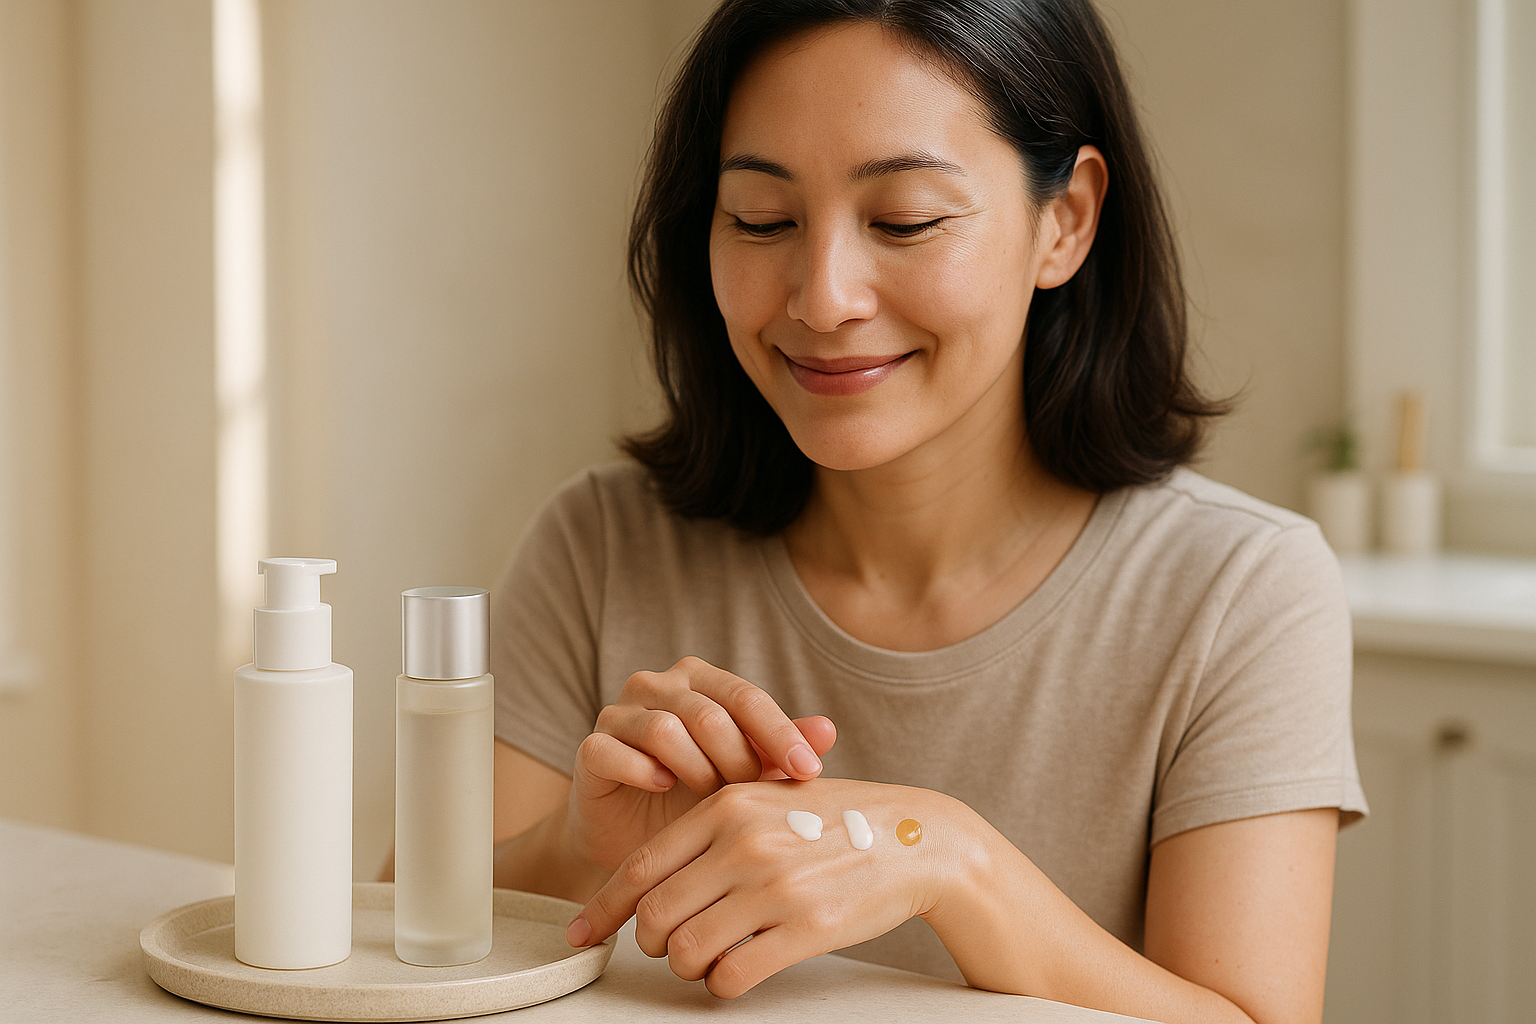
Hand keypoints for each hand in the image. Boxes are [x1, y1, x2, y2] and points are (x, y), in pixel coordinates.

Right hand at [565, 657, 836, 871]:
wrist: (635, 840)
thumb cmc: (697, 798)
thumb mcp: (747, 775)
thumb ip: (781, 750)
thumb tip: (828, 730)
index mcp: (700, 680)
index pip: (746, 697)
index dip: (780, 733)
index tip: (809, 772)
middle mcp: (656, 685)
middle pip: (707, 712)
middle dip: (737, 759)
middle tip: (751, 797)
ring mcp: (618, 713)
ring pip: (664, 728)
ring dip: (695, 770)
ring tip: (708, 800)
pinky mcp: (591, 748)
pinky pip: (615, 751)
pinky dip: (644, 772)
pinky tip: (662, 789)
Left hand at [567, 778, 956, 997]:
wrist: (918, 839)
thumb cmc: (840, 820)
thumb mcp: (771, 795)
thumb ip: (714, 821)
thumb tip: (652, 872)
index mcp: (727, 806)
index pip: (641, 867)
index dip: (602, 909)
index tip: (581, 934)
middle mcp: (743, 843)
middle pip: (654, 917)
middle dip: (651, 943)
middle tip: (671, 946)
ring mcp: (773, 886)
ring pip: (686, 951)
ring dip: (687, 967)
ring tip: (708, 959)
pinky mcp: (804, 928)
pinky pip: (732, 975)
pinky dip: (723, 985)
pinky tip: (738, 972)